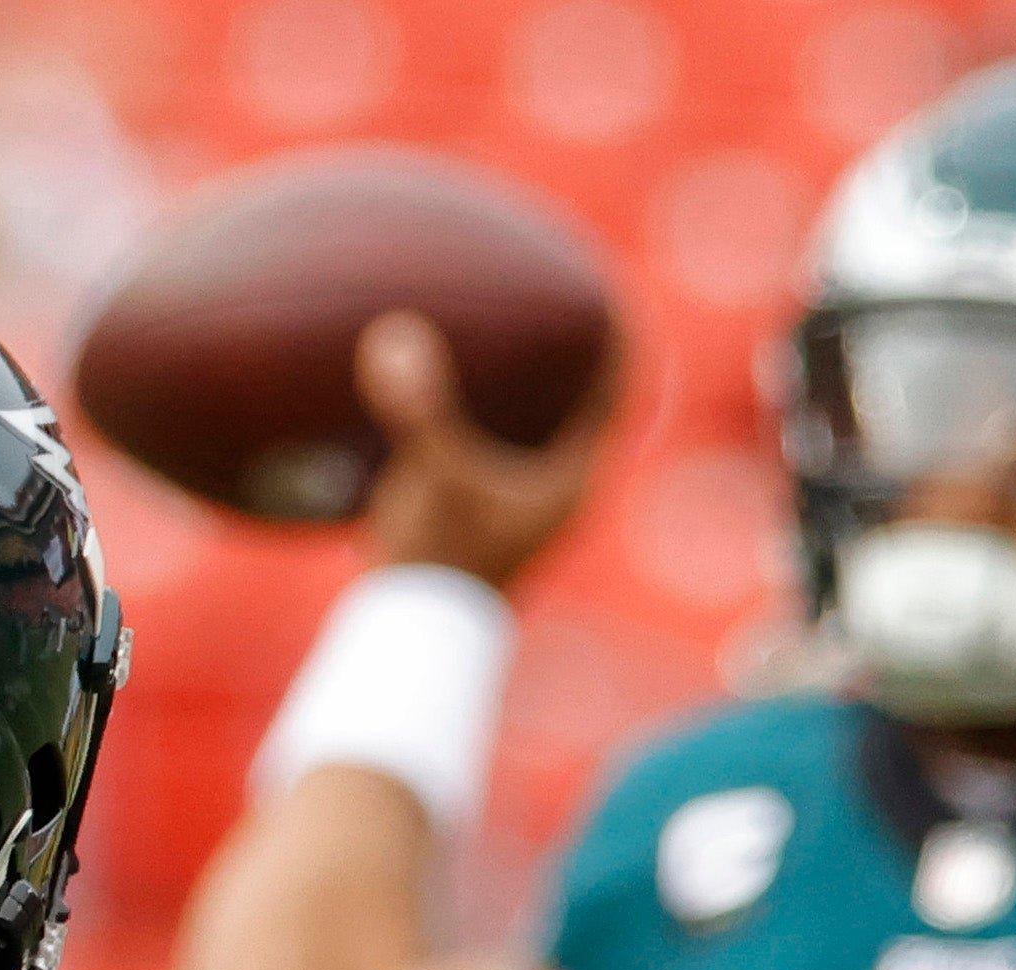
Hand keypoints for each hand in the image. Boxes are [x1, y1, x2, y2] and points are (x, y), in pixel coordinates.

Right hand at [355, 310, 613, 590]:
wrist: (414, 635)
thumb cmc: (441, 558)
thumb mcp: (434, 471)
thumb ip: (421, 406)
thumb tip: (395, 336)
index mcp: (572, 477)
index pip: (617, 391)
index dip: (620, 339)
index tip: (613, 289)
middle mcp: (557, 492)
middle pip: (586, 406)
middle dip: (576, 355)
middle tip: (563, 298)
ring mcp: (523, 509)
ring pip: (543, 433)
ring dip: (535, 390)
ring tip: (517, 338)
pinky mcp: (486, 519)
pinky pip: (501, 452)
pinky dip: (493, 419)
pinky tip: (460, 398)